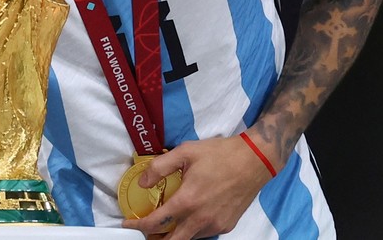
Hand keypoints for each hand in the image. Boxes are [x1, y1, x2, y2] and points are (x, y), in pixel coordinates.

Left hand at [122, 133, 276, 238]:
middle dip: (155, 239)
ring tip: (166, 225)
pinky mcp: (226, 226)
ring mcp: (215, 225)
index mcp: (188, 200)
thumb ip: (160, 167)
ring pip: (188, 239)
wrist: (255, 160)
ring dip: (174, 235)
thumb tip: (142, 182)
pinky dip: (192, 230)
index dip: (138, 226)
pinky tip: (189, 218)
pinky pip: (203, 234)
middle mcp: (201, 218)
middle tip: (146, 231)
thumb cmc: (220, 154)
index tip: (127, 224)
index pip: (156, 223)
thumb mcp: (186, 151)